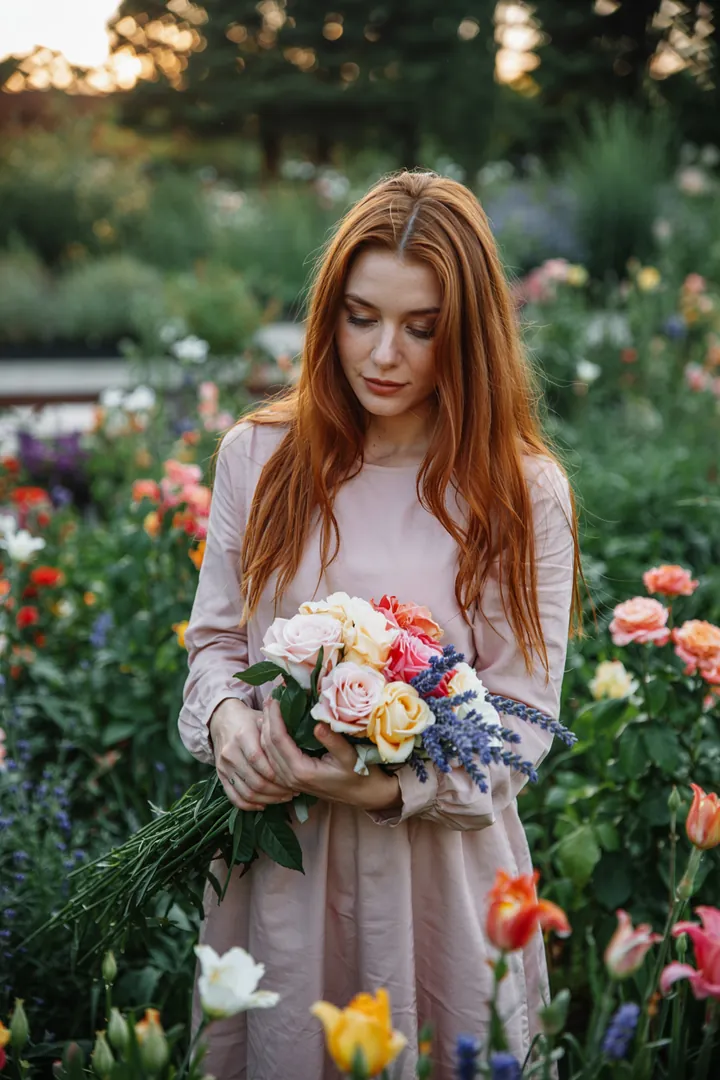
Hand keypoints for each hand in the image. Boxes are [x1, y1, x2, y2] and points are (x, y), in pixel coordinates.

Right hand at [209, 698, 296, 811]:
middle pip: (255, 780)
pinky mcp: (220, 775)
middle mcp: (231, 751)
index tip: (294, 779)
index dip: (277, 773)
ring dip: (267, 799)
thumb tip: (309, 731)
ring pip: (246, 792)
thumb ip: (280, 729)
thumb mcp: (264, 718)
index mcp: (243, 735)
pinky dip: (249, 805)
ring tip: (283, 798)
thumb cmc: (250, 719)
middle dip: (276, 790)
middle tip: (293, 792)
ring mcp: (224, 766)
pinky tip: (264, 805)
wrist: (223, 720)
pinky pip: (234, 797)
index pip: (259, 759)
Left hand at [259, 698, 401, 813]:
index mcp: (301, 771)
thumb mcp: (350, 756)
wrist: (364, 795)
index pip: (278, 739)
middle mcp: (290, 777)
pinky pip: (272, 758)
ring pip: (267, 752)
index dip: (274, 717)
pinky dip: (269, 740)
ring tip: (269, 708)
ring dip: (266, 728)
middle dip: (267, 719)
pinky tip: (272, 726)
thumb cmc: (360, 775)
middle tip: (269, 698)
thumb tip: (318, 723)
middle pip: (267, 745)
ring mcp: (289, 780)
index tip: (275, 698)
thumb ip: (333, 741)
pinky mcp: (292, 779)